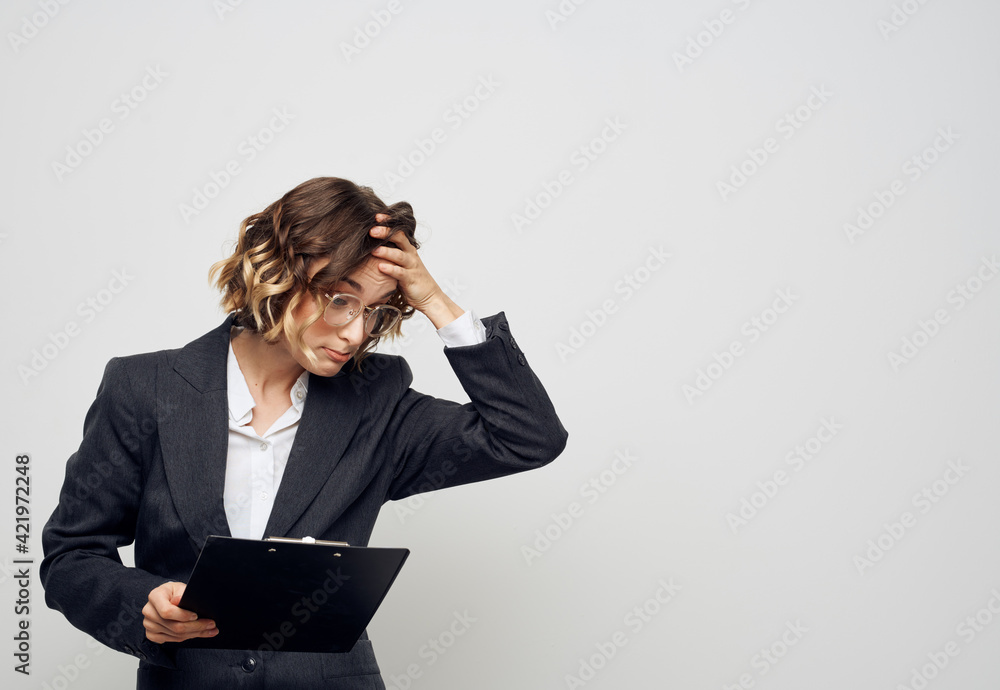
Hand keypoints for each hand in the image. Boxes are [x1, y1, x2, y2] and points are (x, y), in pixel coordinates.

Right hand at [142, 581, 217, 643]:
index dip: (183, 615)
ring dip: (194, 633)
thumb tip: (179, 600)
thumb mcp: (181, 588)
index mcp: (155, 596)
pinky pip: (171, 640)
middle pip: (173, 625)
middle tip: (212, 625)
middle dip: (196, 626)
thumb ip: (182, 593)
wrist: (167, 598)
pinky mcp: (151, 634)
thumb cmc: (176, 592)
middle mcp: (149, 611)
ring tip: (210, 630)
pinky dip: (186, 638)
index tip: (196, 615)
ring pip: (174, 634)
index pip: (167, 611)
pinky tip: (197, 634)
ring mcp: (148, 624)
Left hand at [369, 213, 464, 328]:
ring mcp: (411, 266)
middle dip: (386, 232)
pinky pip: (400, 273)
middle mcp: (410, 255)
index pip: (398, 231)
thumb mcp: (400, 263)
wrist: (429, 296)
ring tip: (373, 250)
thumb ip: (388, 254)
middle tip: (372, 230)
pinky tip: (381, 267)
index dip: (389, 222)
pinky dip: (391, 269)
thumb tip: (368, 246)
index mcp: (407, 249)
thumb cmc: (411, 279)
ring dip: (386, 252)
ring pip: (399, 255)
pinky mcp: (411, 279)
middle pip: (400, 238)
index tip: (377, 216)